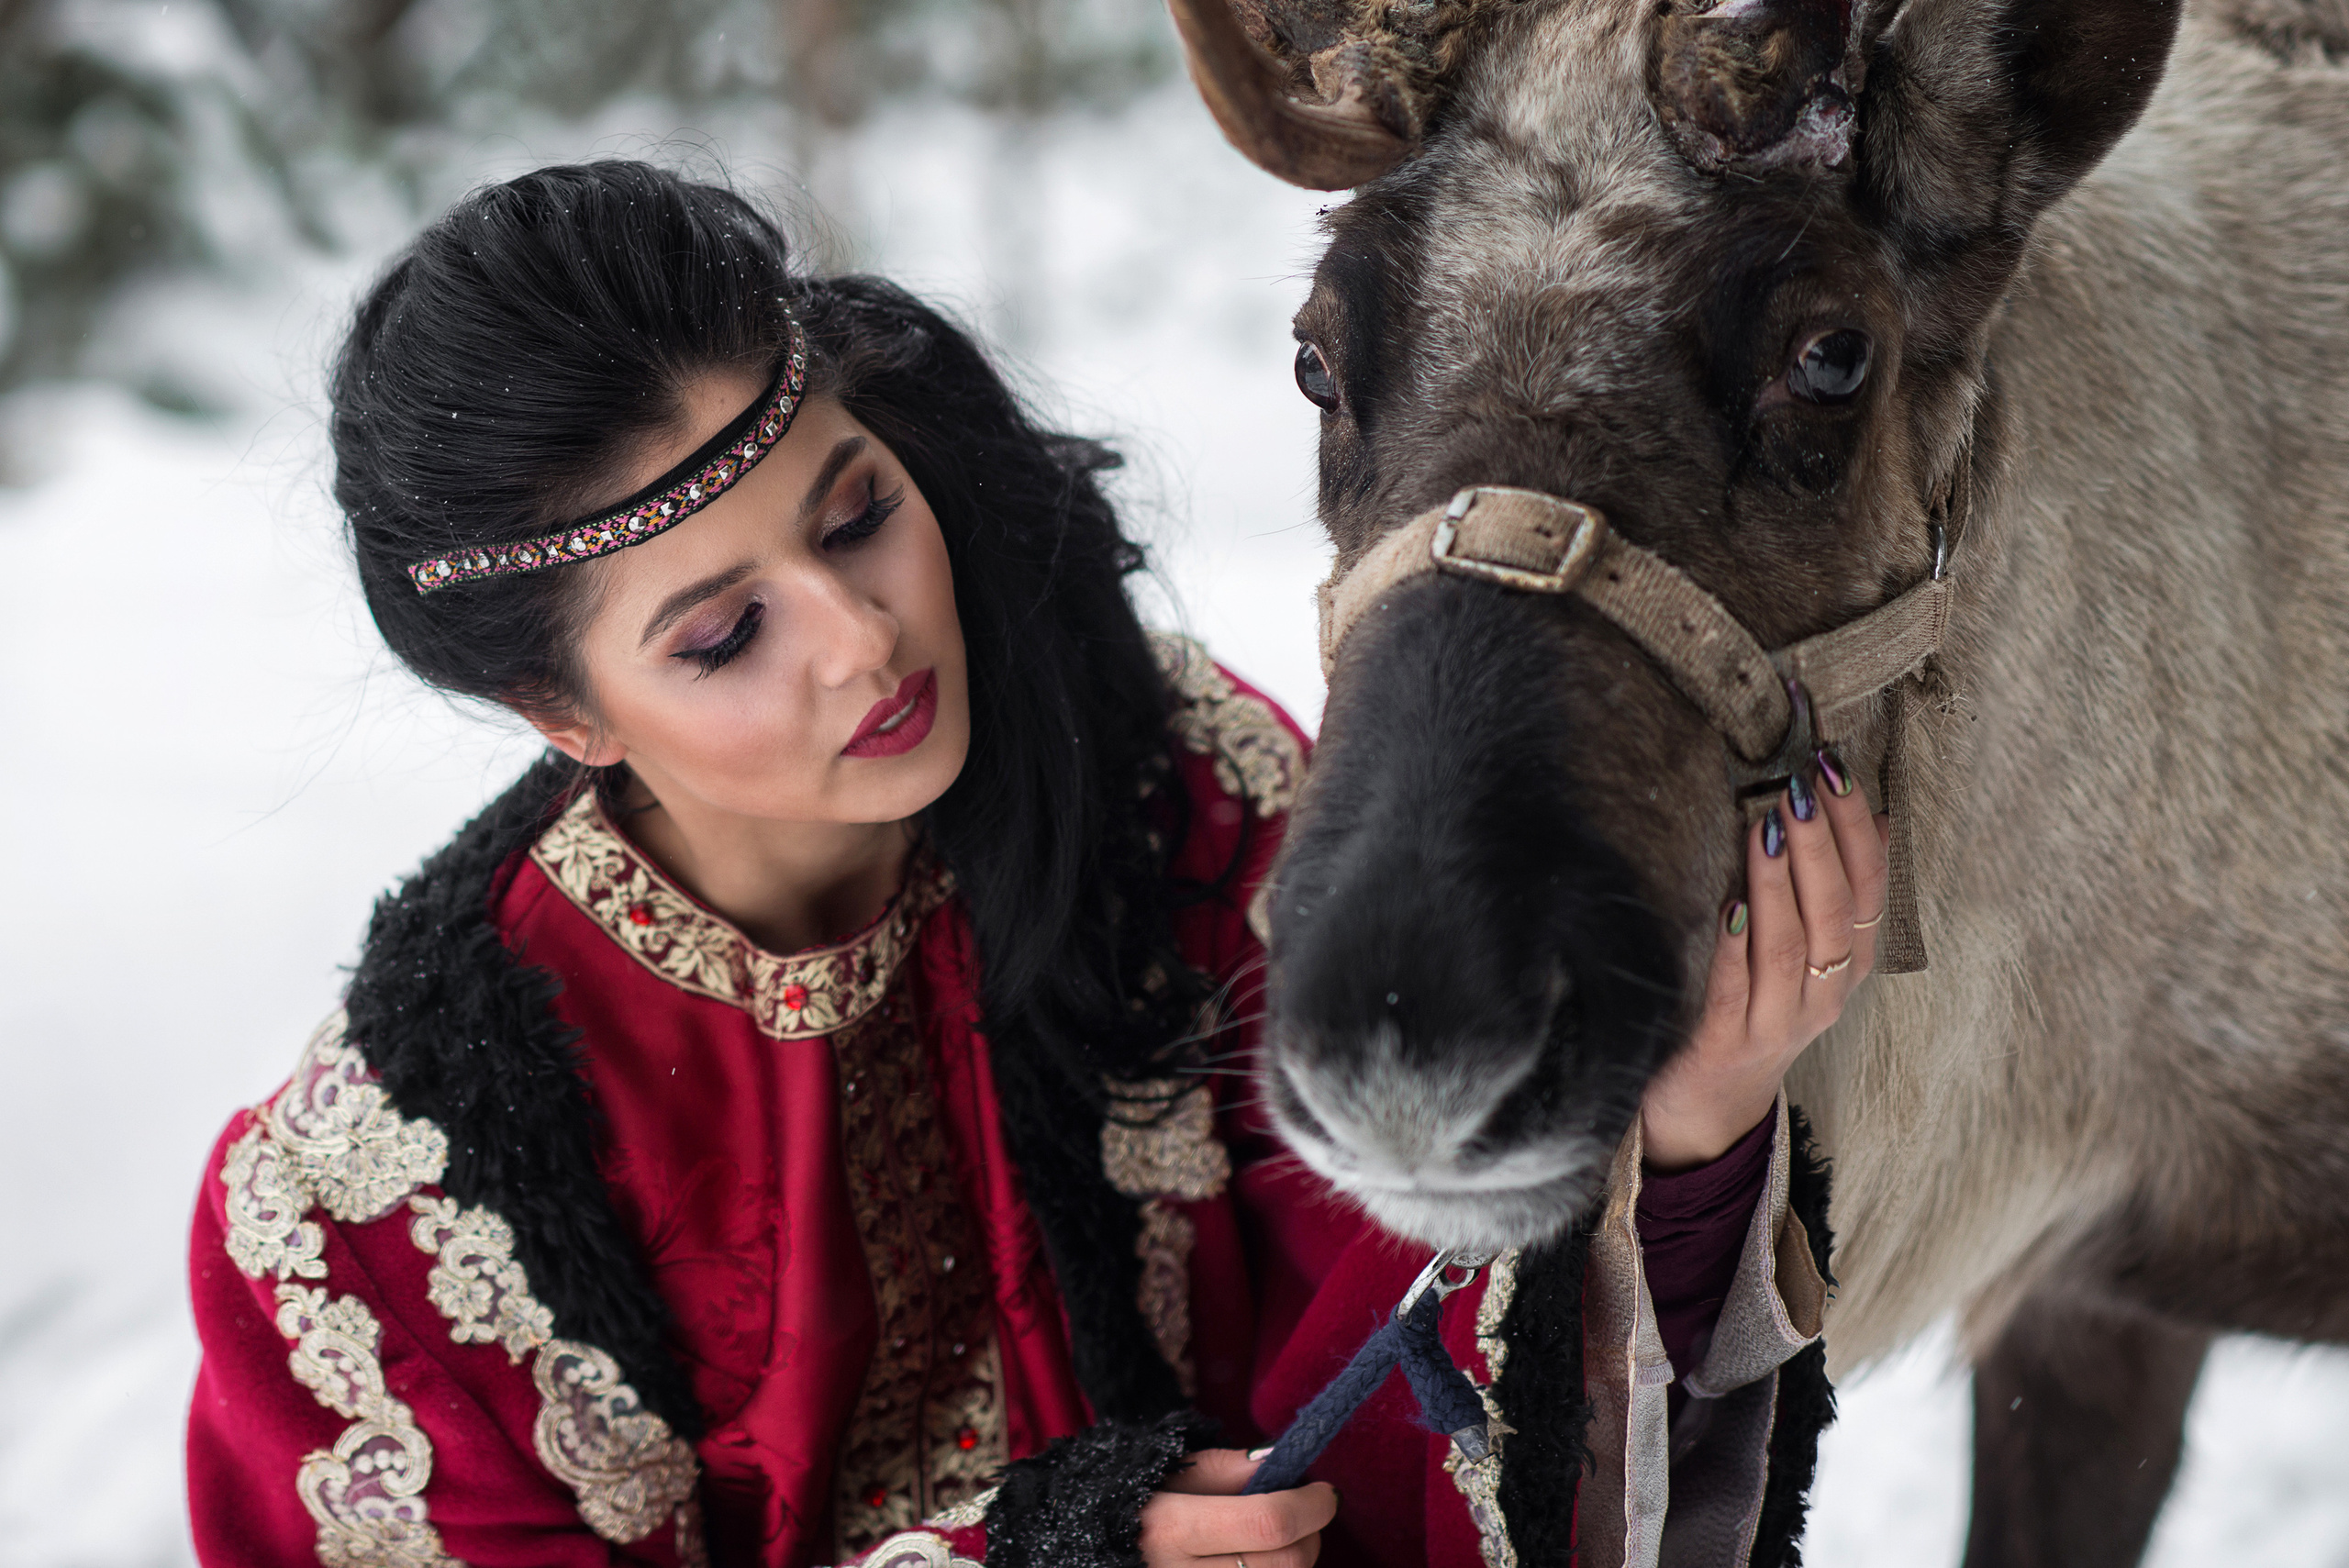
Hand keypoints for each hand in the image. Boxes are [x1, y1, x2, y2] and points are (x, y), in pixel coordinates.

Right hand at [1137, 1448, 1336, 1567]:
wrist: (1092, 1546)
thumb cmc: (1138, 1502)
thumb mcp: (1174, 1471)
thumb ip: (1233, 1468)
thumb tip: (1285, 1466)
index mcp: (1170, 1528)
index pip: (1268, 1522)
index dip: (1310, 1506)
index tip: (1325, 1492)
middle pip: (1285, 1564)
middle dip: (1312, 1534)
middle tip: (1306, 1513)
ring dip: (1295, 1561)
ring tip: (1276, 1538)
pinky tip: (1260, 1561)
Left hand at [1640, 749, 1890, 1171]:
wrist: (1710, 1103)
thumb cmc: (1753, 1005)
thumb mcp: (1802, 946)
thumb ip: (1831, 887)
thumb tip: (1872, 815)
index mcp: (1849, 961)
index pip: (1869, 884)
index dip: (1856, 824)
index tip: (1833, 765)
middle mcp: (1825, 992)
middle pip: (1837, 910)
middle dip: (1822, 842)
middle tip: (1801, 783)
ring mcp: (1779, 1021)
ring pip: (1792, 945)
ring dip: (1781, 882)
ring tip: (1767, 827)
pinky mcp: (1727, 1042)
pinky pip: (1735, 988)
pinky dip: (1735, 945)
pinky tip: (1727, 905)